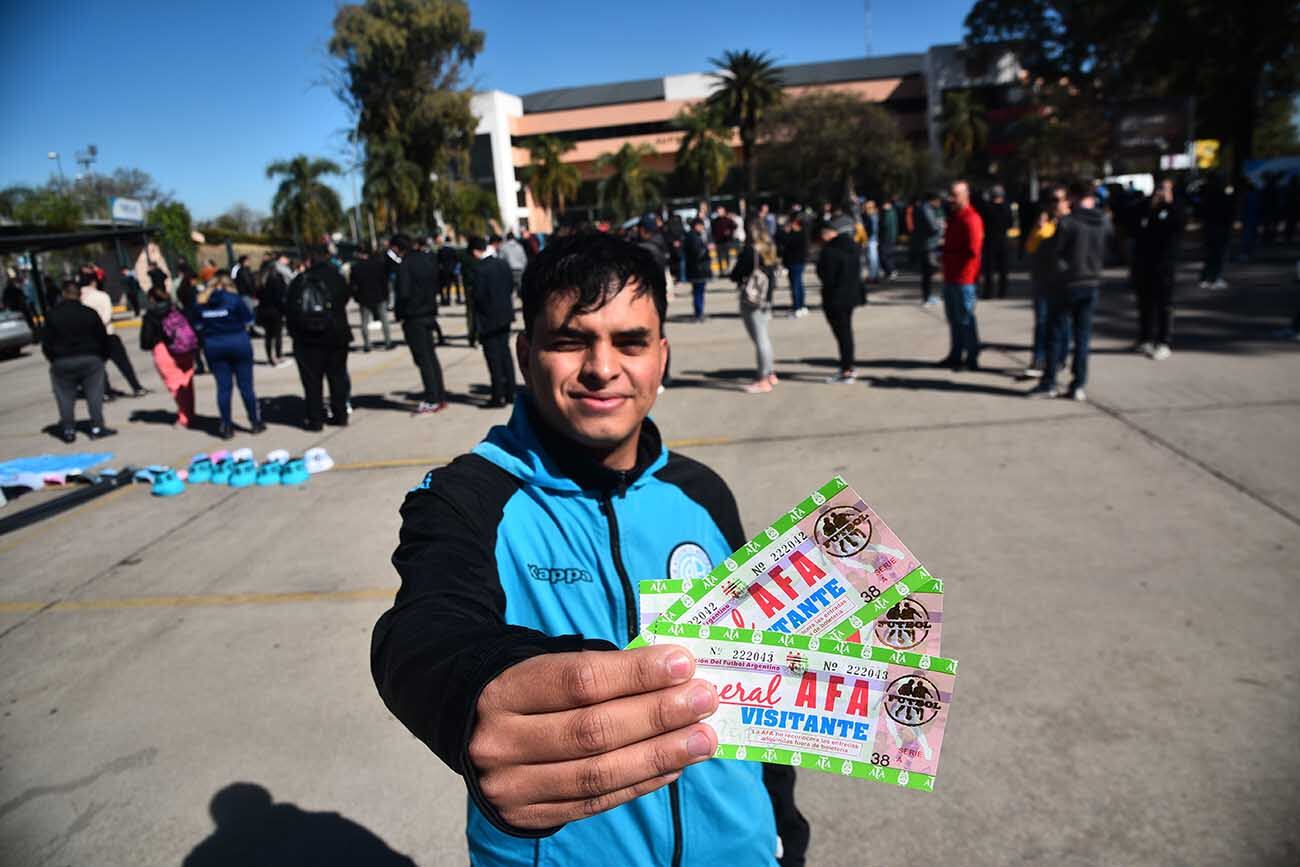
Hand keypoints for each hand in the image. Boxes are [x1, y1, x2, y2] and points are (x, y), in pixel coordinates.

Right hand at [468, 644, 717, 828]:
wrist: (469, 729)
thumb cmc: (529, 689)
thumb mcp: (548, 665)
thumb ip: (603, 671)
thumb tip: (674, 674)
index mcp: (505, 689)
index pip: (580, 680)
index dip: (636, 673)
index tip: (684, 663)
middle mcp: (501, 740)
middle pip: (593, 731)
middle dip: (658, 715)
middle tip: (704, 700)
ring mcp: (512, 785)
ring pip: (598, 774)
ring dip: (660, 755)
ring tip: (703, 739)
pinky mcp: (529, 815)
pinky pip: (595, 802)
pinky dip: (640, 784)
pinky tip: (674, 766)